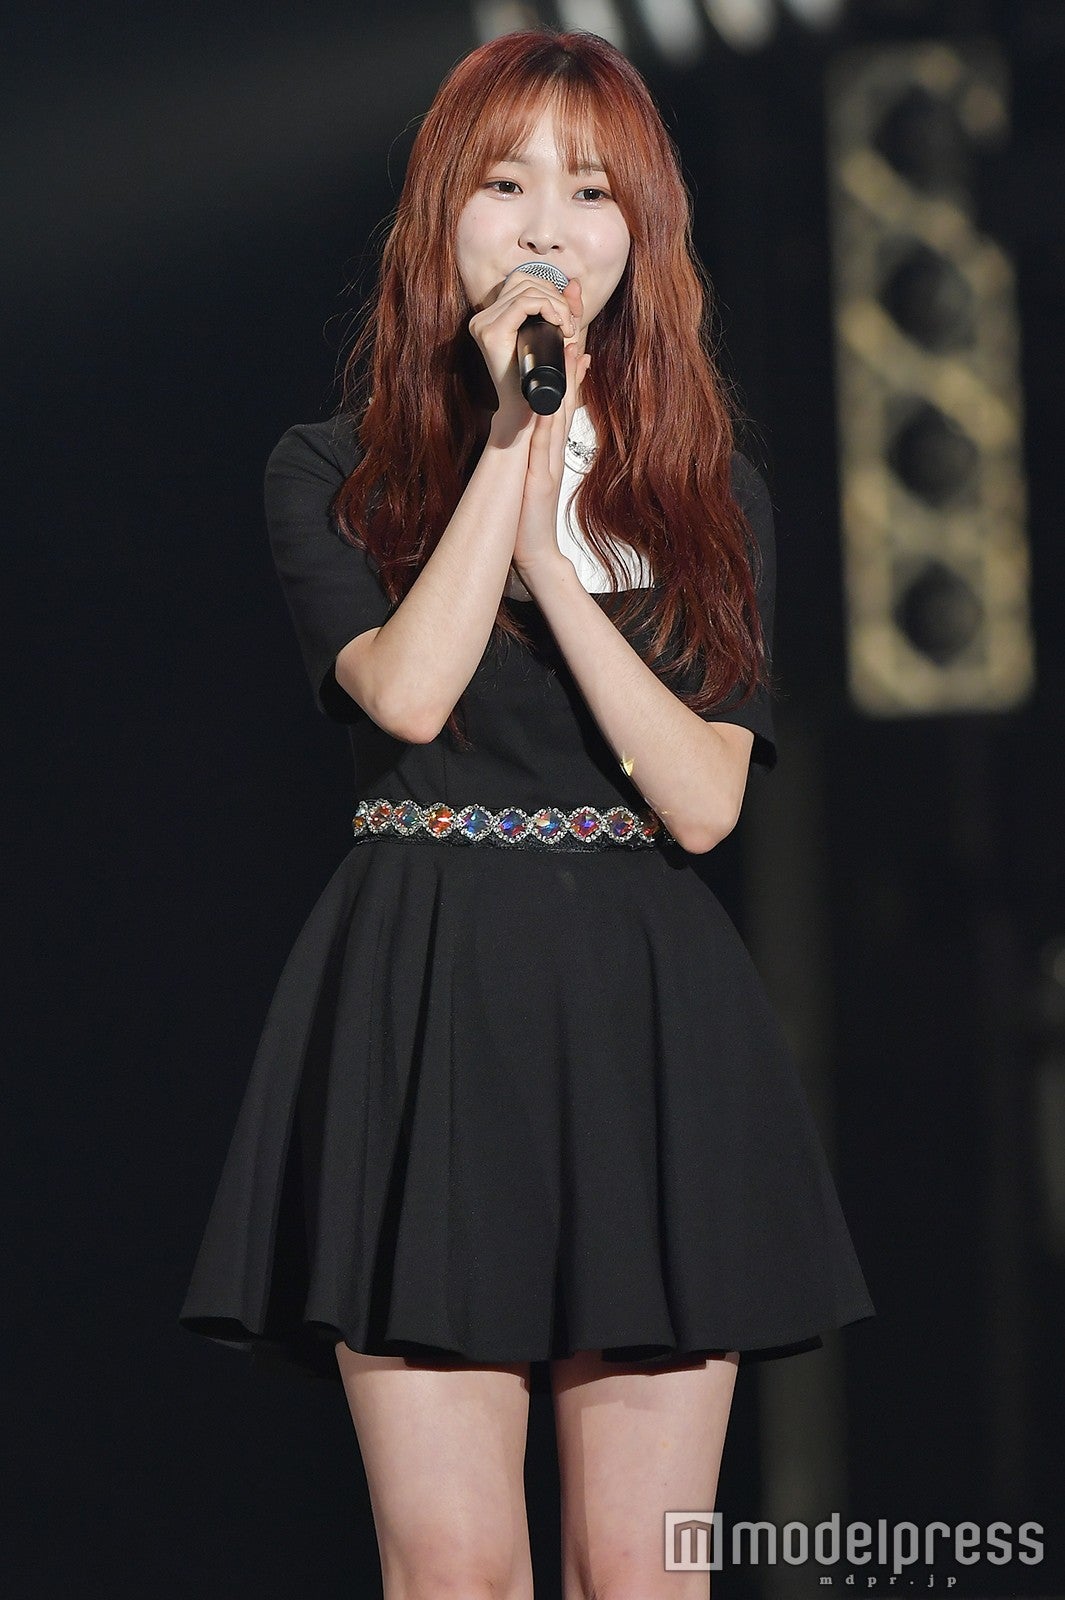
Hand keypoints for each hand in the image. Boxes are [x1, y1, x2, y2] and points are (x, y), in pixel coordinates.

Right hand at [469, 271, 583, 437]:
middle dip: (556, 298)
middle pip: (524, 279)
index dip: (551, 291)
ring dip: (556, 304)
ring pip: (526, 288)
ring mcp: (483, 323)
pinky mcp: (489, 332)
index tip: (568, 318)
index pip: (522, 281)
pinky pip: (524, 302)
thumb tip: (573, 283)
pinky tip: (558, 325)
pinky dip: (547, 308)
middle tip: (571, 326)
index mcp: (494, 316)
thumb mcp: (557, 338)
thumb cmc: (540, 379)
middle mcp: (484, 317)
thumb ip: (565, 310)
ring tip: (567, 330)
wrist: (527, 410)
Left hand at [512, 326, 591, 578]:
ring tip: (570, 347)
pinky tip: (546, 406)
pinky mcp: (541, 480)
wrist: (535, 549)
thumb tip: (540, 413)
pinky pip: (542, 448)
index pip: (564, 394)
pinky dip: (545, 426)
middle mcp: (555, 447)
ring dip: (565, 382)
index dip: (569, 361)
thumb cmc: (531, 511)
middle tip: (577, 321)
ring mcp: (550, 462)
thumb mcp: (537, 468)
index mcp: (552, 442)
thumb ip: (540, 442)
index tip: (574, 329)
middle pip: (567, 395)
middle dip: (572, 356)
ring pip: (559, 416)